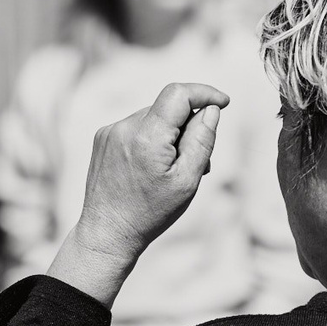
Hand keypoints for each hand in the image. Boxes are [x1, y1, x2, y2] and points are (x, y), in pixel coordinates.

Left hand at [49, 83, 228, 304]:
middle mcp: (125, 128)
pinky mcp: (102, 137)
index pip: (179, 94)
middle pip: (169, 108)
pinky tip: (151, 168)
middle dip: (189, 125)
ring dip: (170, 134)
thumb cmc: (151, 212)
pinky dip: (151, 139)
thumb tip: (211, 109)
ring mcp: (110, 131)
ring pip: (154, 117)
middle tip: (198, 161)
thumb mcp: (187, 181)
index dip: (205, 92)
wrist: (108, 232)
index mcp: (147, 138)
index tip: (224, 102)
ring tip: (172, 170)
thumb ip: (201, 140)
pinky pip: (137, 127)